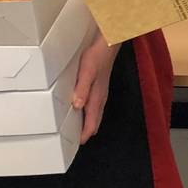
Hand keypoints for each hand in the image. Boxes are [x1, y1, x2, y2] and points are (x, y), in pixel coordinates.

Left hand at [73, 30, 120, 144]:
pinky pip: (96, 105)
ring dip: (90, 122)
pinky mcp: (101, 86)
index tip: (79, 142)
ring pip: (96, 113)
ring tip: (83, 130)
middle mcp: (101, 96)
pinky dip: (91, 113)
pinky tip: (86, 110)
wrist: (109, 44)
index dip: (86, 132)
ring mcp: (102, 92)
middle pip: (95, 118)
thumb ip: (82, 88)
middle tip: (79, 140)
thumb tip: (78, 106)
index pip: (92, 119)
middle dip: (88, 130)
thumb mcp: (87, 71)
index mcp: (97, 96)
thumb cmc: (97, 57)